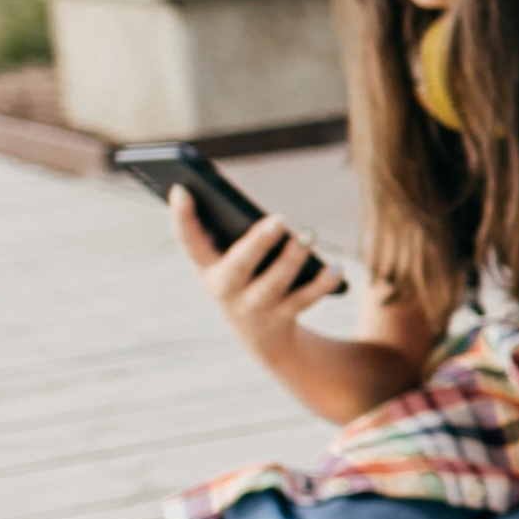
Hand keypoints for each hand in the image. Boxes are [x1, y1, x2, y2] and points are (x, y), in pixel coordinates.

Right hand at [177, 192, 339, 356]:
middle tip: (279, 219)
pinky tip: (337, 267)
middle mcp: (225, 290)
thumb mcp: (230, 257)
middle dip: (257, 244)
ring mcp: (254, 307)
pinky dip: (322, 283)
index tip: (181, 189)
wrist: (260, 336)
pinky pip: (305, 299)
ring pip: (274, 284)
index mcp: (206, 268)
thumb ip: (227, 227)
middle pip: (239, 266)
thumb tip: (230, 183)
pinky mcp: (282, 317)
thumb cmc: (243, 278)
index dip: (181, 218)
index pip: (188, 242)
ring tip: (308, 235)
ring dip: (292, 260)